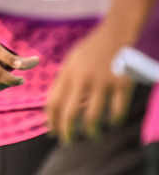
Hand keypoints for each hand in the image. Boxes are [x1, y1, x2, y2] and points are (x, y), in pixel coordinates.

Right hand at [0, 42, 39, 90]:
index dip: (13, 61)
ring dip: (8, 84)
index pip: (2, 55)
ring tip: (15, 79)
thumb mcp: (5, 50)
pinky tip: (5, 81)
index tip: (23, 64)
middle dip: (12, 79)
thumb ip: (19, 58)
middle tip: (22, 80)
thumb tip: (36, 60)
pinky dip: (1, 85)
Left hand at [45, 20, 134, 142]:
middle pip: (70, 113)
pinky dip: (114, 120)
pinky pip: (117, 110)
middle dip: (66, 131)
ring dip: (91, 131)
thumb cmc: (93, 49)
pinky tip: (112, 123)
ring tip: (92, 136)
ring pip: (93, 116)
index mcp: (68, 73)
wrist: (117, 33)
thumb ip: (63, 80)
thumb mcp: (72, 60)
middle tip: (66, 142)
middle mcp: (83, 79)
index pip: (53, 102)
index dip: (52, 120)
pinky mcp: (122, 84)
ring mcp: (103, 82)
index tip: (52, 131)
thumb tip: (53, 105)